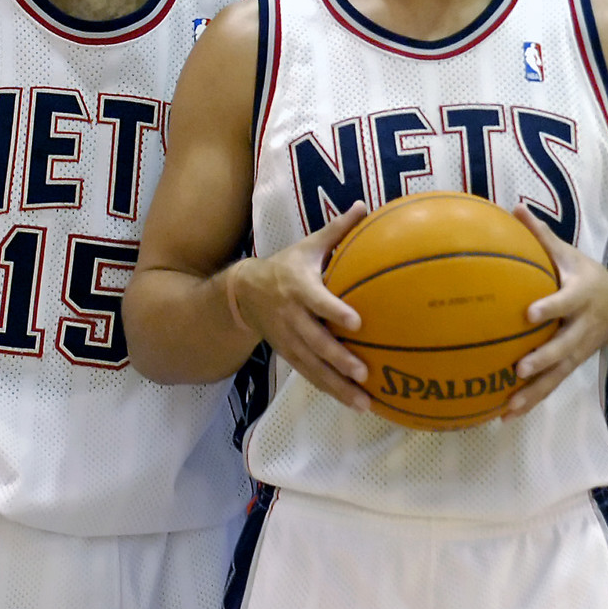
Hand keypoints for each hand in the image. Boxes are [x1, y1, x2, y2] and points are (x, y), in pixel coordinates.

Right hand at [229, 202, 371, 410]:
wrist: (243, 293)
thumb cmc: (286, 267)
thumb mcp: (307, 246)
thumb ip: (337, 230)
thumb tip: (363, 205)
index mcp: (298, 288)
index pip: (318, 302)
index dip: (334, 311)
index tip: (357, 322)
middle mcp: (292, 318)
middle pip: (315, 342)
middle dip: (338, 360)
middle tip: (363, 372)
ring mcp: (289, 341)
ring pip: (313, 367)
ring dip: (338, 386)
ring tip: (364, 402)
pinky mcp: (289, 356)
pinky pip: (311, 376)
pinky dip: (331, 391)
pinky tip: (354, 403)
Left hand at [503, 204, 607, 417]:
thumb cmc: (590, 278)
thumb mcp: (572, 255)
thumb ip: (543, 236)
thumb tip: (515, 207)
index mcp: (582, 297)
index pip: (566, 302)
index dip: (550, 307)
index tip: (529, 314)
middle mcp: (582, 328)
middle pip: (565, 348)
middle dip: (544, 360)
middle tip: (520, 369)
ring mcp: (579, 351)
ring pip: (557, 376)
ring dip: (534, 393)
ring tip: (508, 408)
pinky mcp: (573, 366)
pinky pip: (552, 386)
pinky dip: (531, 401)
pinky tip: (505, 414)